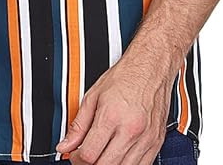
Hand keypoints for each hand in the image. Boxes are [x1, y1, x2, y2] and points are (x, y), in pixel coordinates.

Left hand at [54, 43, 174, 164]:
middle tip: (85, 155)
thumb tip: (65, 145)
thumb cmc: (126, 76)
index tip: (74, 154)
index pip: (89, 155)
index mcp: (111, 116)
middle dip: (90, 164)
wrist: (152, 67)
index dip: (76, 159)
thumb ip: (78, 124)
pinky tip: (118, 156)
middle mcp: (130, 130)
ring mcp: (146, 139)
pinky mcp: (156, 143)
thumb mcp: (94, 95)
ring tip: (101, 154)